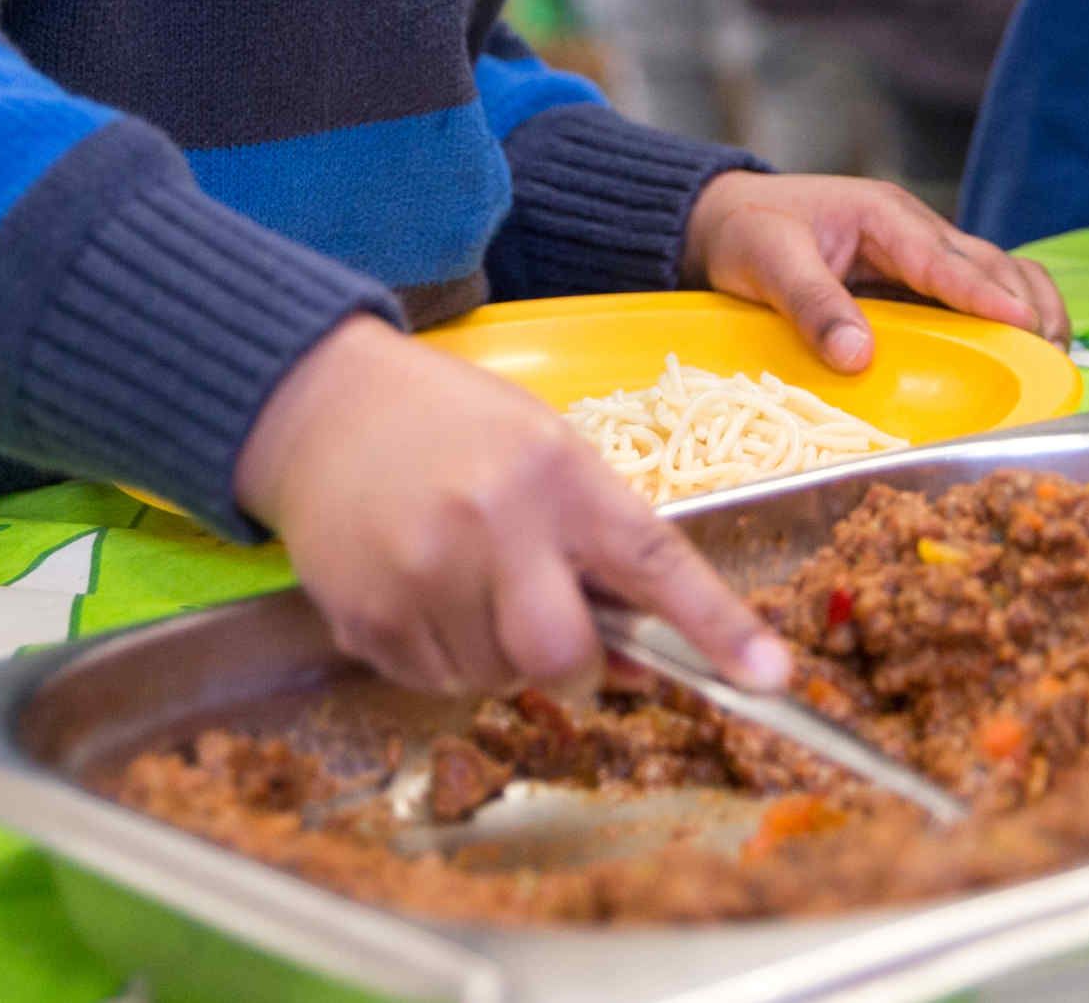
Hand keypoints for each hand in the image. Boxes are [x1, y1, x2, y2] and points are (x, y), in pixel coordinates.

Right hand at [236, 319, 792, 699]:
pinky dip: (442, 655)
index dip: (717, 625)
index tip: (768, 675)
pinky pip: (433, 682)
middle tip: (552, 629)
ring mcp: (421, 572)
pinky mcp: (365, 615)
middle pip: (562, 655)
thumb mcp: (544, 450)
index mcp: (556, 472)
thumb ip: (597, 543)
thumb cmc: (452, 425)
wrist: (320, 405)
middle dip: (573, 664)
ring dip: (497, 654)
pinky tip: (421, 586)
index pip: (653, 560)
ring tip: (467, 578)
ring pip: (495, 679)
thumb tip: (644, 657)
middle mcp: (491, 521)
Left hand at [684, 173, 1069, 372]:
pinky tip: (1014, 353)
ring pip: (994, 274)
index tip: (1026, 326)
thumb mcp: (768, 263)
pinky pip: (971, 293)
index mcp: (883, 216)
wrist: (725, 216)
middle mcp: (913, 229)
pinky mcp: (914, 277)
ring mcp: (919, 252)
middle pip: (990, 263)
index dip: (987, 295)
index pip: (946, 259)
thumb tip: (860, 358)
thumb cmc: (746, 231)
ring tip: (1049, 356)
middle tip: (1050, 359)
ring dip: (1027, 308)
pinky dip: (1001, 318)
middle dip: (1026, 306)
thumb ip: (813, 306)